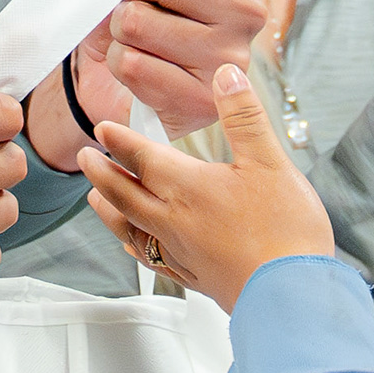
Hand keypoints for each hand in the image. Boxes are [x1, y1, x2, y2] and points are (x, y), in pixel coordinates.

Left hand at [36, 0, 267, 157]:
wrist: (122, 80)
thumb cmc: (138, 8)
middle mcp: (248, 11)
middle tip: (131, 6)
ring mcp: (230, 58)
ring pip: (135, 23)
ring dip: (116, 32)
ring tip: (134, 40)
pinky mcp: (203, 101)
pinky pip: (131, 64)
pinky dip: (118, 64)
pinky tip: (137, 70)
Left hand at [78, 61, 335, 309]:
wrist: (289, 296)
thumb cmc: (284, 232)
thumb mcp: (270, 162)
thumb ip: (244, 117)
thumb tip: (226, 76)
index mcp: (188, 188)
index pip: (141, 158)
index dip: (119, 141)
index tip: (102, 129)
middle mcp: (175, 220)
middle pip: (125, 194)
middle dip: (101, 174)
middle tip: (84, 159)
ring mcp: (182, 252)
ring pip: (131, 228)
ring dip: (109, 210)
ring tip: (94, 200)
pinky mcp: (195, 276)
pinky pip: (152, 258)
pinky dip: (136, 246)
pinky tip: (136, 247)